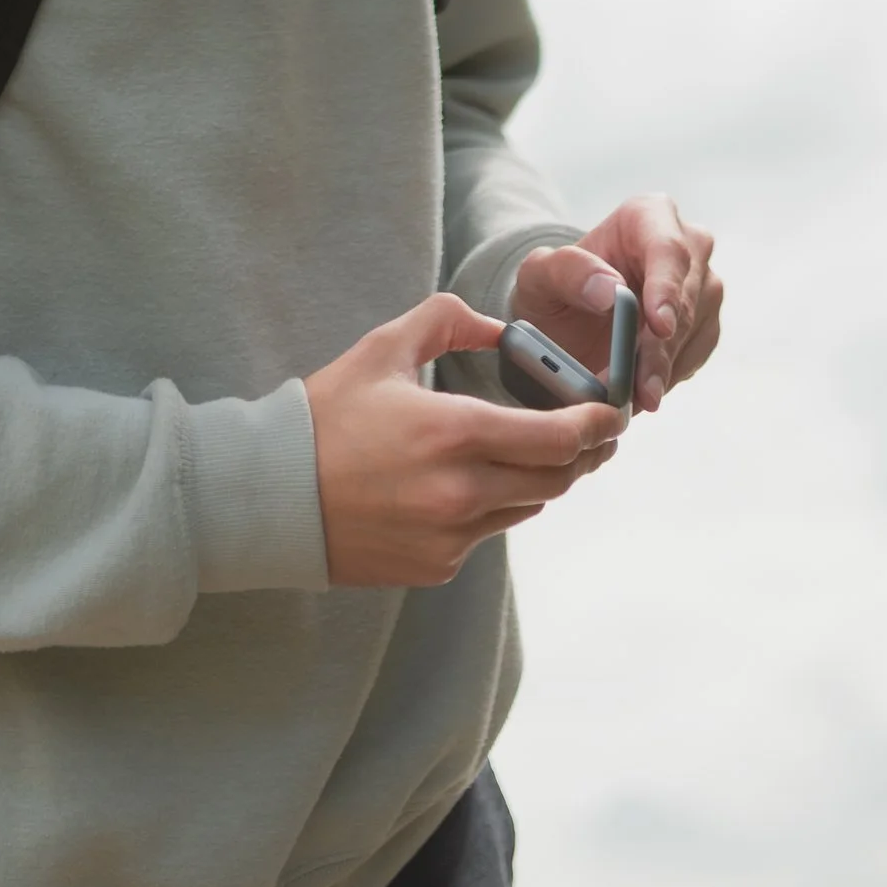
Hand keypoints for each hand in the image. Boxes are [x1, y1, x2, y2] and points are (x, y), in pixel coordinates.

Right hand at [305, 291, 625, 588]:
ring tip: (541, 452)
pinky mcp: (438, 566)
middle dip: (584, 455)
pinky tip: (478, 482)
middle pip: (557, 480)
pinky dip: (496, 506)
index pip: (557, 438)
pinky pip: (489, 533)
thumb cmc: (326, 417)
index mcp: (454, 433)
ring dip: (542, 479)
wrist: (272, 497)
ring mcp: (451, 537)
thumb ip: (446, 319)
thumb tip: (497, 328)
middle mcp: (461, 493)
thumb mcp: (382, 349)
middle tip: (594, 434)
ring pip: (527, 507)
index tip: (614, 414)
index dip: (597, 426)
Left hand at [510, 199, 721, 415]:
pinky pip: (694, 356)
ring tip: (630, 398)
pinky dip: (667, 378)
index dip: (666, 288)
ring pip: (694, 332)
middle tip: (640, 391)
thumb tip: (610, 289)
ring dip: (662, 370)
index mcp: (649, 216)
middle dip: (660, 348)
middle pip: (685, 298)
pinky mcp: (705, 325)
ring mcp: (702, 287)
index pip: (668, 249)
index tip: (658, 326)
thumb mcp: (539, 274)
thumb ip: (568, 271)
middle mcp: (687, 245)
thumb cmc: (554, 286)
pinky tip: (640, 389)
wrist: (567, 317)